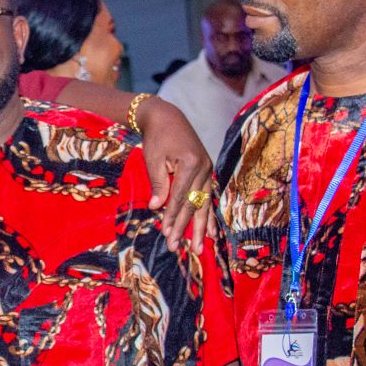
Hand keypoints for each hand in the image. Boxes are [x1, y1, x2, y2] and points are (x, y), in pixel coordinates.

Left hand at [135, 96, 213, 250]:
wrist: (167, 117)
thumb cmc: (157, 137)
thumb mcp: (153, 158)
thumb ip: (158, 183)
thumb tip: (157, 207)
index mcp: (191, 163)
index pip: (180, 197)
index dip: (173, 217)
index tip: (167, 234)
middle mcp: (204, 168)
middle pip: (195, 204)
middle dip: (186, 227)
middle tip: (178, 247)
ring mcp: (208, 170)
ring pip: (205, 204)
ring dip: (202, 227)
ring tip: (201, 247)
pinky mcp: (206, 172)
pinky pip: (208, 198)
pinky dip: (209, 215)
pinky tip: (213, 232)